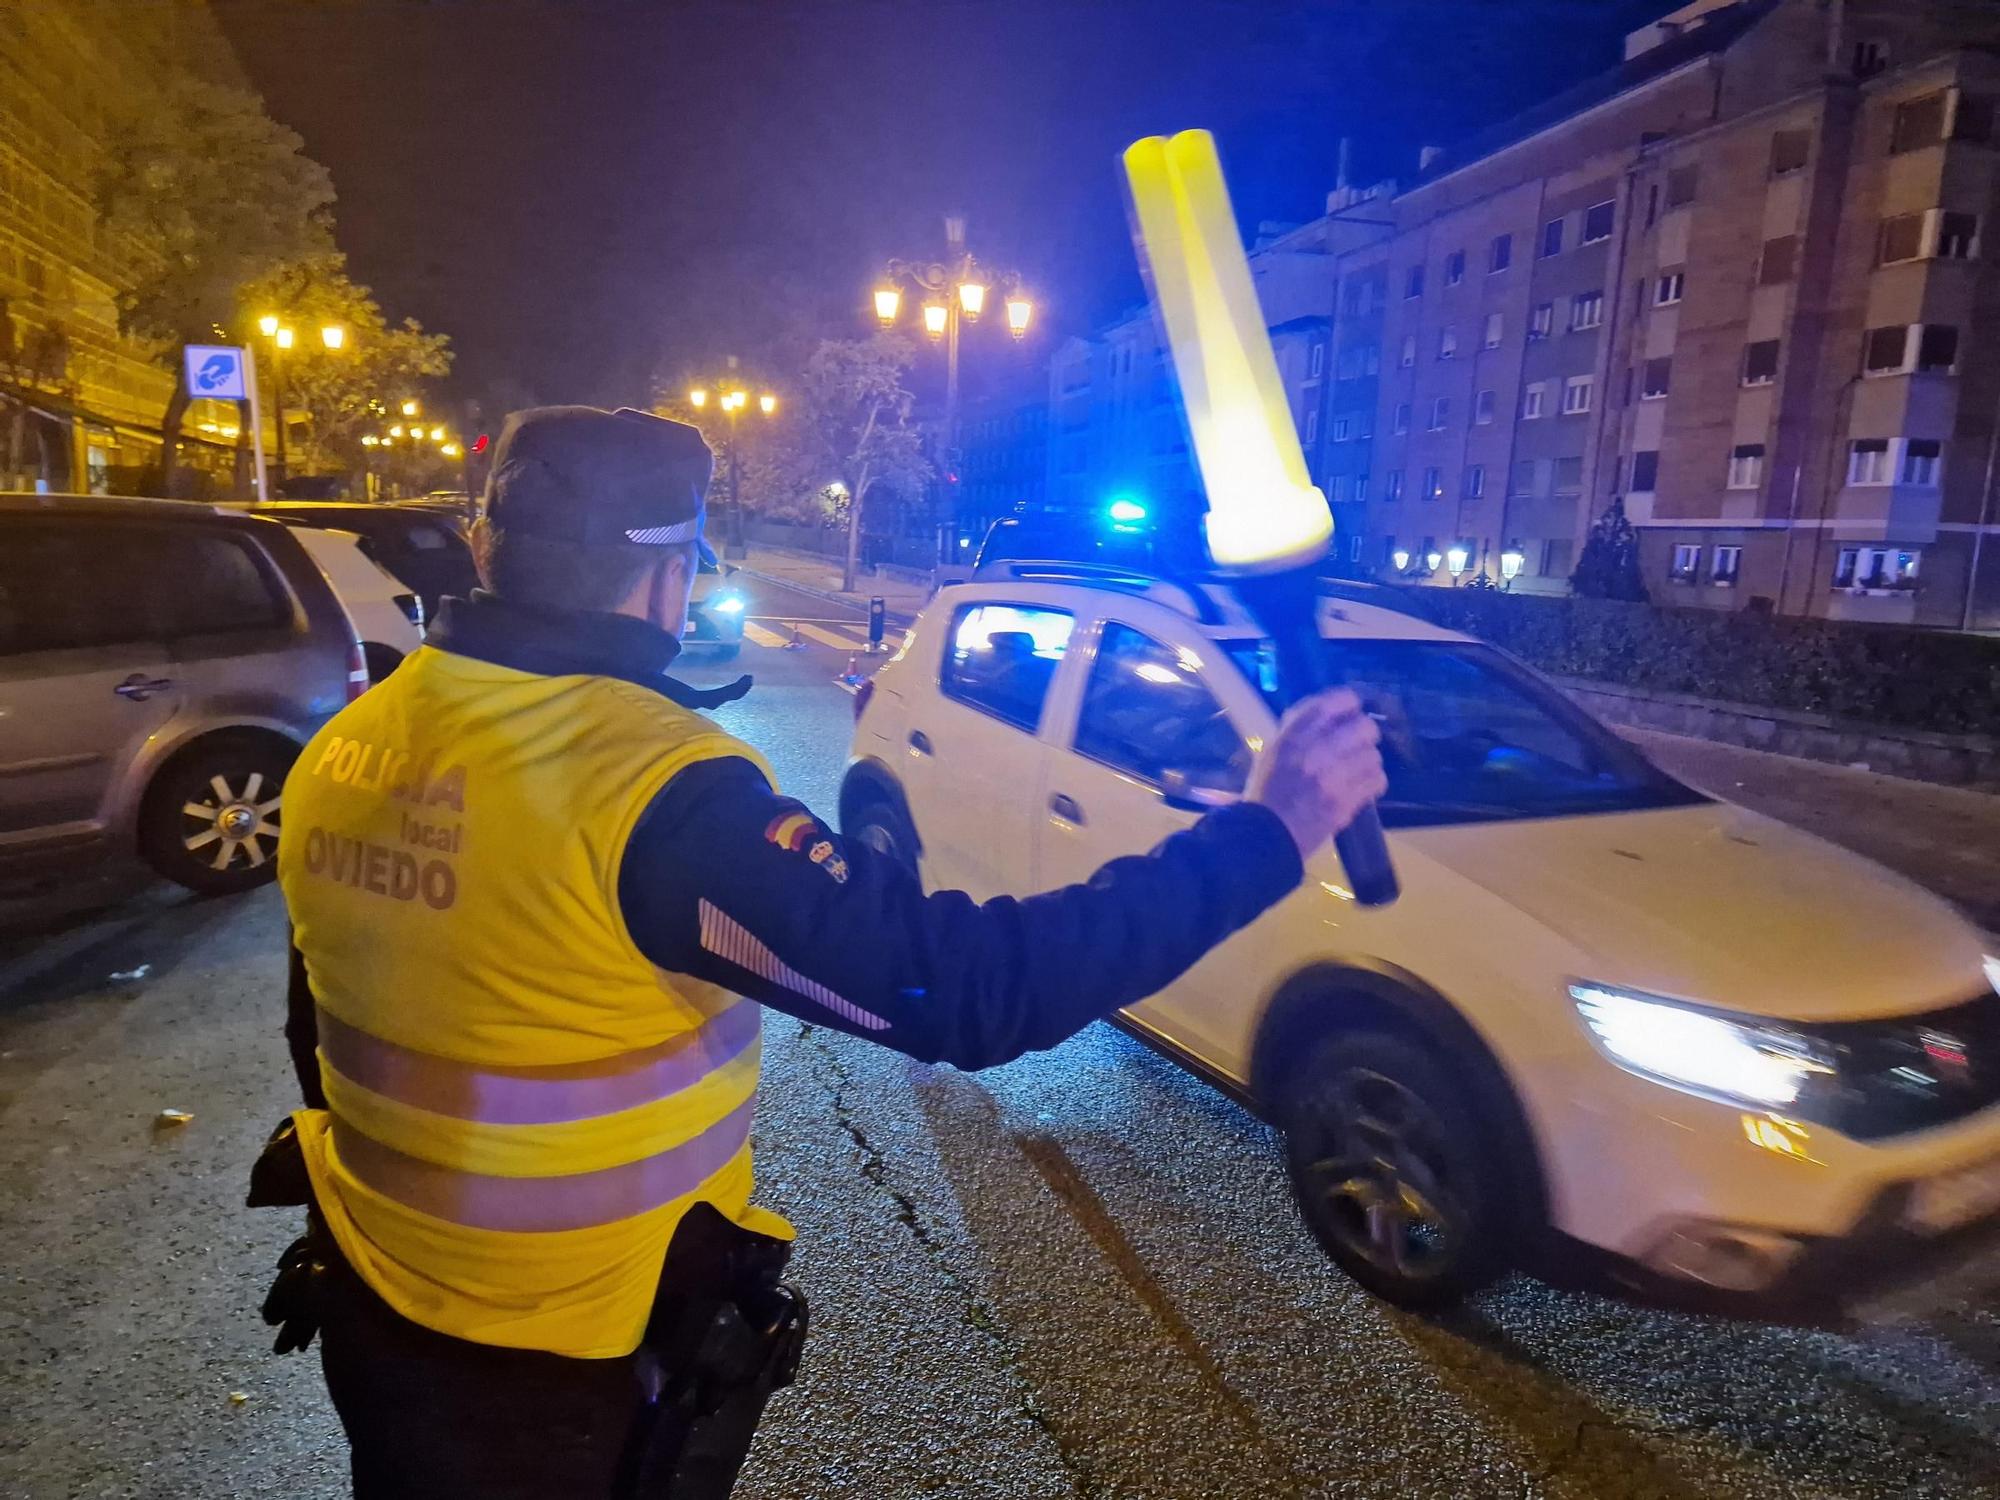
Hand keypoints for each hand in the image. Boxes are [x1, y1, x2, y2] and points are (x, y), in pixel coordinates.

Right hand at [1246, 689, 1386, 861]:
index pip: (1337, 701)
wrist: (1265, 835)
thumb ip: (1300, 730)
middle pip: (1365, 726)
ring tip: (1358, 771)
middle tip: (1357, 746)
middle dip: (1365, 735)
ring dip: (1369, 762)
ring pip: (1373, 755)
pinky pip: (1376, 780)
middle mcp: (1316, 750)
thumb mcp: (1274, 751)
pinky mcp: (1346, 800)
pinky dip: (1374, 783)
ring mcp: (1333, 776)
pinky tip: (1363, 787)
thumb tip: (1332, 715)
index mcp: (1294, 734)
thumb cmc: (1267, 792)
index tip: (1350, 713)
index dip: (1350, 705)